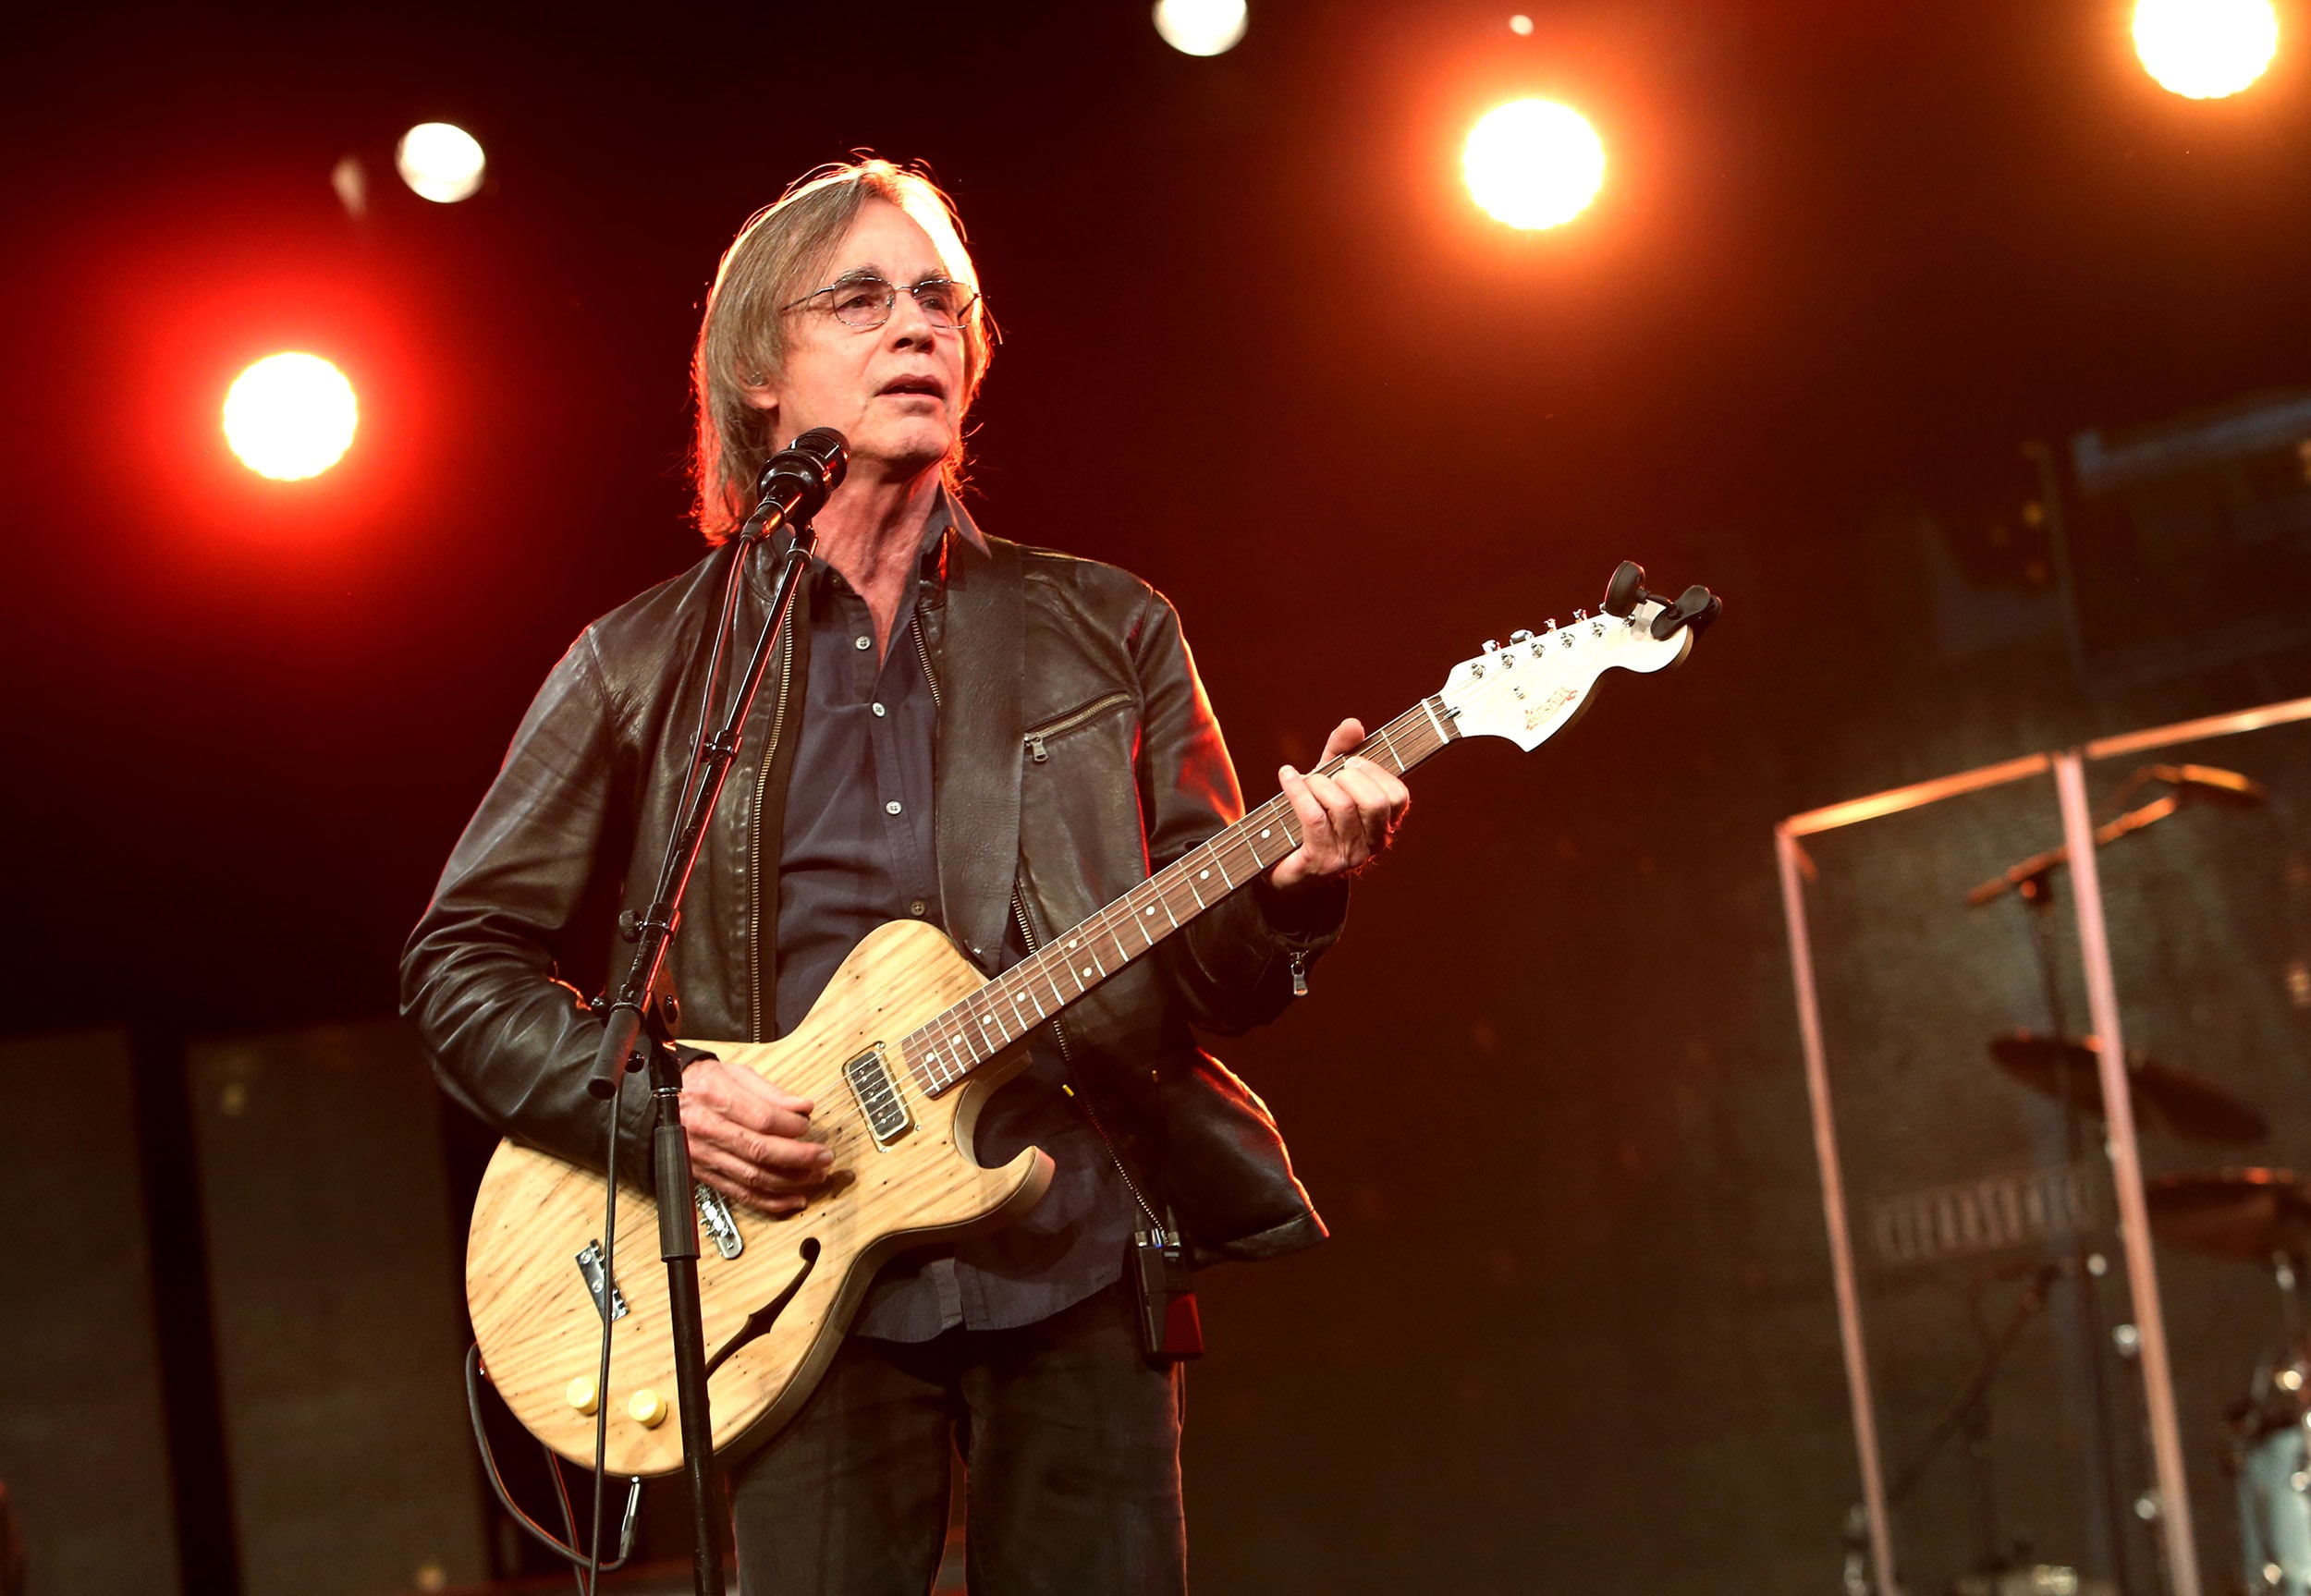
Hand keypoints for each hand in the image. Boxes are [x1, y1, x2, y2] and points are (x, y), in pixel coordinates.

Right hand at [680, 1056, 832, 1214]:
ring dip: (791, 1180)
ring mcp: (705, 1155)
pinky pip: (741, 1194)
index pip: (762, 1118)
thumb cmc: (702, 1084)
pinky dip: (770, 1201)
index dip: (791, 1125)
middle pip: (760, 1150)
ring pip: (754, 1176)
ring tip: (815, 1175)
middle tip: (824, 1156)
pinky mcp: (706, 1174)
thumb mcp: (735, 1073)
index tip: (808, 1126)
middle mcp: (708, 1128)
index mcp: (715, 1095)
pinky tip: (793, 1198)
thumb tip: (803, 1107)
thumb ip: (770, 1092)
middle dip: (799, 1156)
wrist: (664, 1102)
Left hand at [1265, 718, 1411, 893]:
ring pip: (1342, 807)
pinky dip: (1298, 789)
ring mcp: (1346, 857)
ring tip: (1305, 781)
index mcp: (1384, 825)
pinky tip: (1287, 776)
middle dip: (1348, 778)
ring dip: (1318, 783)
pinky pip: (1313, 817)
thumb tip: (1354, 724)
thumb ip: (1342, 751)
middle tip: (1329, 775)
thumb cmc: (1313, 818)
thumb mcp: (1330, 780)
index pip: (1397, 796)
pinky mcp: (1318, 862)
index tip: (1351, 763)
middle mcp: (1371, 845)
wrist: (1284, 866)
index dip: (1374, 772)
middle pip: (1375, 802)